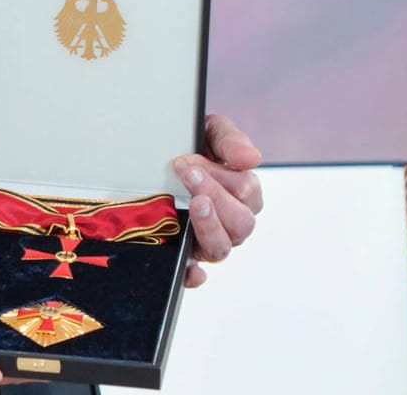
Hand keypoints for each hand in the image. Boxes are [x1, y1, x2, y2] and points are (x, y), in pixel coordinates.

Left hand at [175, 113, 263, 286]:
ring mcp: (206, 239)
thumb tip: (251, 158)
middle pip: (240, 224)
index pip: (247, 193)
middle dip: (215, 197)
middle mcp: (229, 221)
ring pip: (221, 248)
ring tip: (194, 204)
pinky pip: (192, 273)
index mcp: (241, 194)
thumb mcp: (209, 132)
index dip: (221, 178)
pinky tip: (191, 270)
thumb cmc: (189, 145)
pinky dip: (194, 275)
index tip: (191, 162)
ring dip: (209, 226)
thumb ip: (230, 141)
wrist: (154, 152)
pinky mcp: (184, 253)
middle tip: (189, 175)